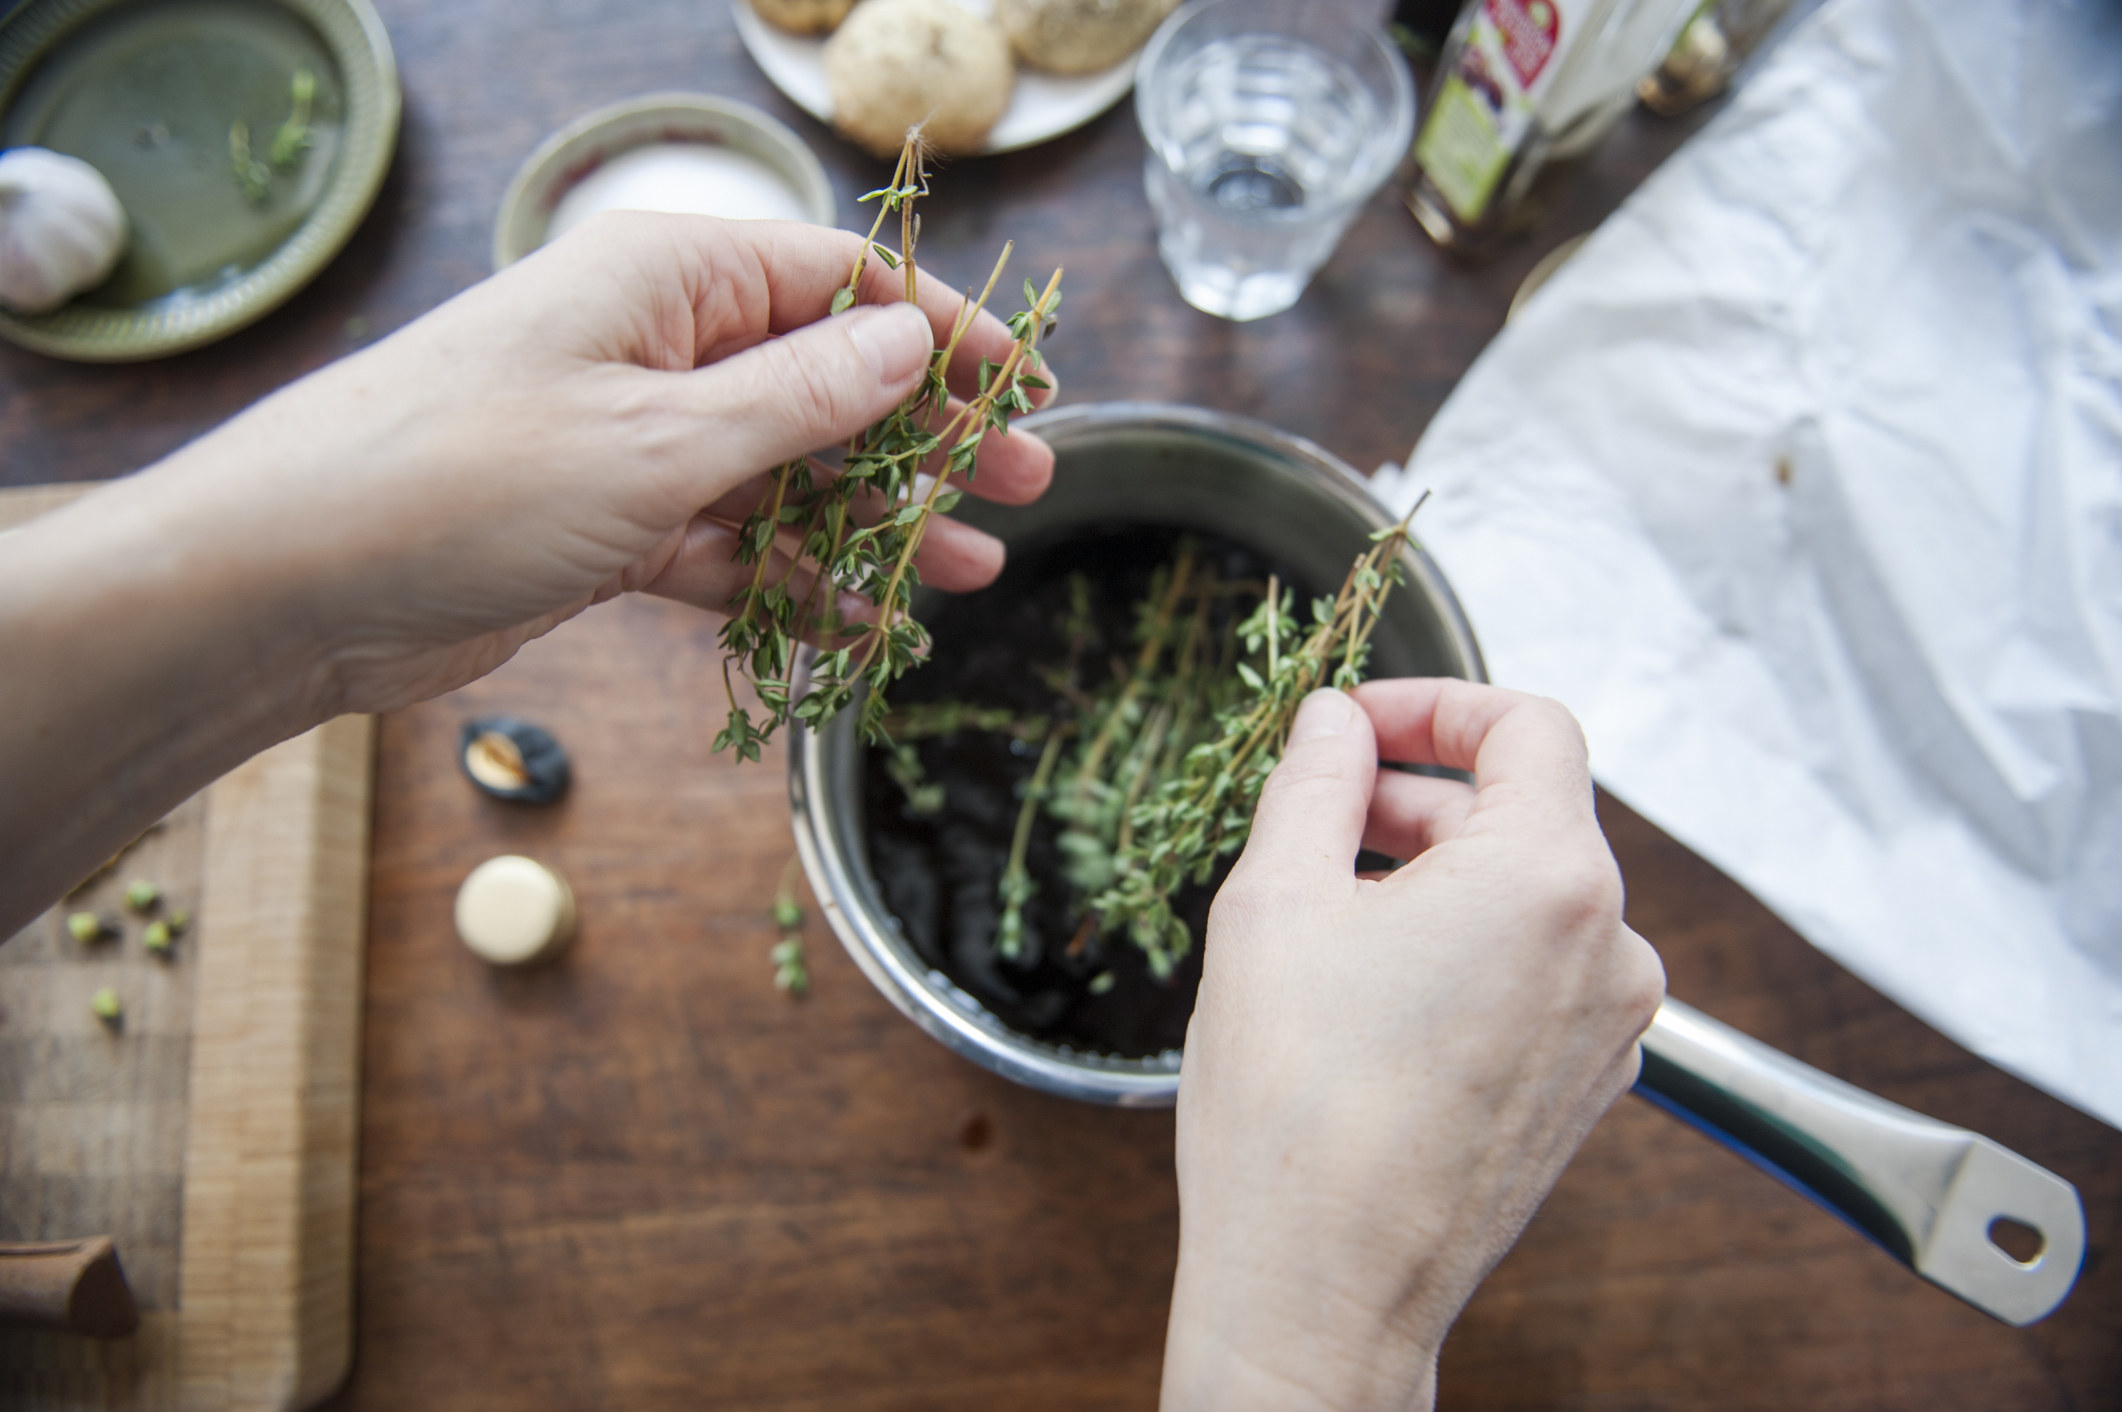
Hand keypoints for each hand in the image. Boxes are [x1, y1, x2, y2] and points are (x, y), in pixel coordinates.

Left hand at [147, 212, 1056, 714]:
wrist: (286, 587)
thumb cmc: (458, 479)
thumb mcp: (655, 438)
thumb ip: (798, 397)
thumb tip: (911, 341)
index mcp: (665, 279)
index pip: (838, 280)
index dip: (942, 332)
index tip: (1025, 389)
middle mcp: (654, 347)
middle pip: (825, 378)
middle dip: (927, 436)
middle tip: (1026, 487)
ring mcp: (630, 441)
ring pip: (786, 473)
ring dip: (873, 522)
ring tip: (967, 572)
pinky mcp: (605, 526)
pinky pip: (728, 546)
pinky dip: (791, 583)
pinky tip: (864, 625)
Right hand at [1161, 680, 1664, 1410]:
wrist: (1324, 1291)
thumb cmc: (1297, 1113)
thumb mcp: (1273, 902)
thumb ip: (1313, 781)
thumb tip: (1331, 723)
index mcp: (1549, 878)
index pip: (1530, 727)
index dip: (1437, 704)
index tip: (1361, 723)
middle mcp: (1608, 948)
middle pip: (1528, 813)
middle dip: (1419, 796)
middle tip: (1318, 814)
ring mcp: (1608, 1027)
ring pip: (1529, 898)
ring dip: (1438, 877)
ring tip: (1331, 910)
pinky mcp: (1584, 1087)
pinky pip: (1536, 974)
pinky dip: (1466, 950)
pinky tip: (1373, 988)